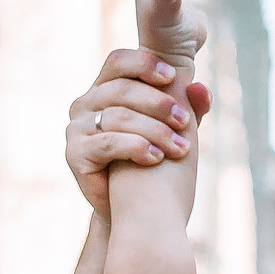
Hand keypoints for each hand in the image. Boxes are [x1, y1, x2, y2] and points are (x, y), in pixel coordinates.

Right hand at [67, 48, 211, 217]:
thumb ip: (188, 108)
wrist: (134, 212)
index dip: (144, 63)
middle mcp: (85, 104)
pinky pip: (108, 143)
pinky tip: (156, 159)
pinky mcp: (75, 154)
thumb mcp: (173, 130)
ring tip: (180, 148)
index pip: (118, 61)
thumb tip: (200, 87)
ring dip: (154, 130)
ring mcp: (76, 129)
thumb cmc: (152, 164)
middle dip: (157, 104)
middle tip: (185, 121)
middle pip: (121, 89)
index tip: (173, 77)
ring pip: (117, 116)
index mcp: (104, 89)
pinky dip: (136, 148)